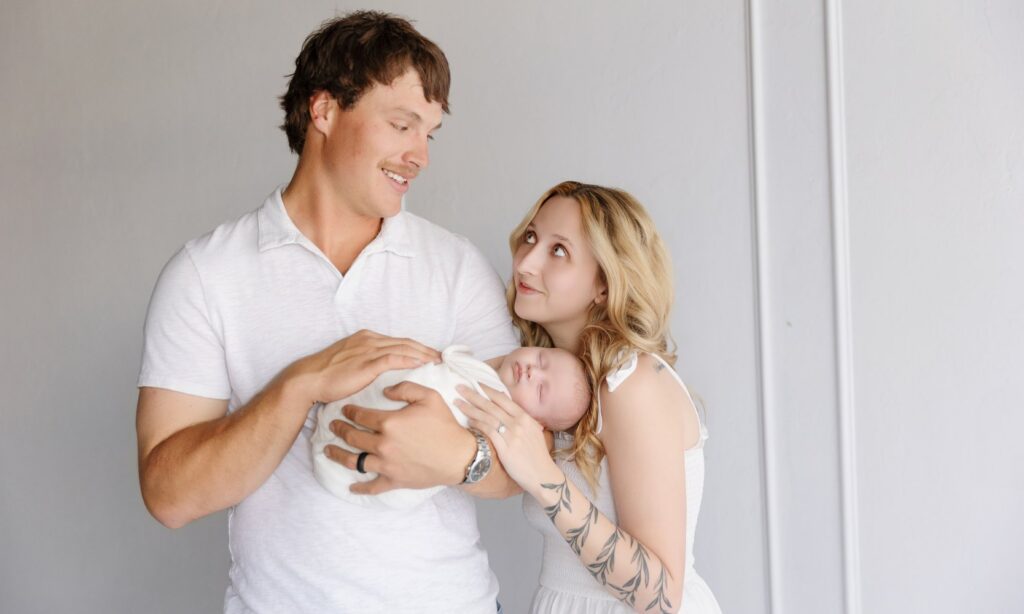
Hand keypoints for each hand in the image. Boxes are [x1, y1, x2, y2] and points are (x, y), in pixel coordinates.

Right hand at [288, 330, 439, 404]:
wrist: (309, 379)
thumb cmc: (327, 376)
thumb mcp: (350, 363)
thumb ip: (367, 363)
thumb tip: (382, 372)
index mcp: (367, 339)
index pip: (399, 341)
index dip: (417, 348)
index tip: (432, 355)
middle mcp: (370, 340)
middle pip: (406, 342)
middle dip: (426, 349)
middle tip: (442, 357)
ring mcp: (368, 349)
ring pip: (403, 348)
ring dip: (423, 355)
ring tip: (437, 362)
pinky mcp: (366, 362)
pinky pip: (393, 358)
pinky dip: (410, 360)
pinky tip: (421, 365)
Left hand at [324, 381, 475, 493]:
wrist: (459, 457)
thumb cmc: (445, 425)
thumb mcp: (429, 396)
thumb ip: (405, 388)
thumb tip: (385, 390)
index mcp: (389, 423)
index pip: (360, 416)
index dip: (349, 412)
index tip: (343, 410)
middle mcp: (383, 445)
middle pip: (352, 437)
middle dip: (339, 430)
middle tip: (332, 426)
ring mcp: (387, 465)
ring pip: (355, 461)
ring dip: (338, 455)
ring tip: (328, 451)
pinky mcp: (394, 480)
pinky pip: (372, 487)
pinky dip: (359, 488)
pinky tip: (351, 487)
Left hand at [454, 383, 560, 491]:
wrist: (542, 475)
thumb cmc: (537, 455)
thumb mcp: (534, 431)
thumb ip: (521, 420)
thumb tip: (507, 409)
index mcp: (525, 417)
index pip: (503, 398)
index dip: (487, 390)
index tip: (475, 383)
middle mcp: (518, 423)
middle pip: (492, 405)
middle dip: (474, 395)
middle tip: (459, 387)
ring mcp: (512, 435)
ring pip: (487, 417)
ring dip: (470, 408)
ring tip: (457, 402)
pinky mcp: (505, 448)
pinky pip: (488, 432)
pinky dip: (477, 424)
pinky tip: (468, 421)